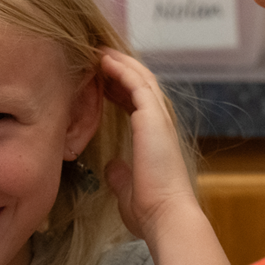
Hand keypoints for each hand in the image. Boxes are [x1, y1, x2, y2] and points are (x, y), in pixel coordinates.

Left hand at [98, 48, 200, 244]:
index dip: (119, 87)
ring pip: (140, 77)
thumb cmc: (150, 209)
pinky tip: (104, 60)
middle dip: (120, 68)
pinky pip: (135, 83)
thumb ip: (120, 174)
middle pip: (140, 83)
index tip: (101, 79)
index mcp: (156, 137)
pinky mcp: (153, 116)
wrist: (166, 215)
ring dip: (120, 62)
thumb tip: (112, 167)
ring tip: (99, 50)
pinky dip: (120, 69)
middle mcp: (160, 123)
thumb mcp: (127, 188)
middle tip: (98, 55)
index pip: (137, 102)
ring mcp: (159, 118)